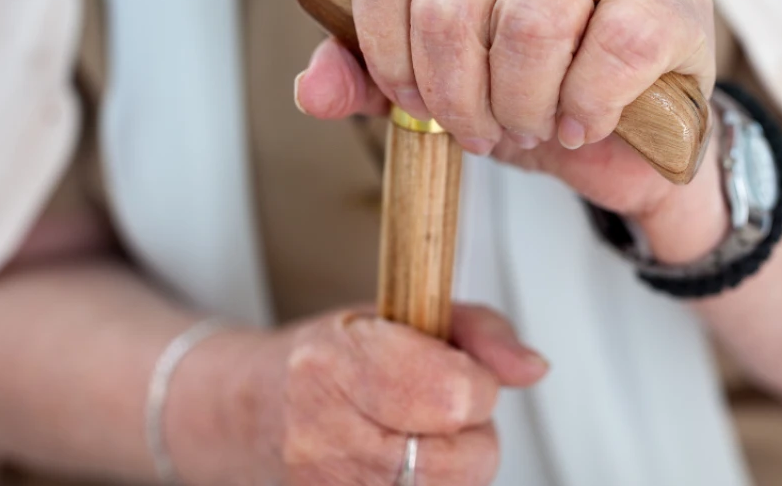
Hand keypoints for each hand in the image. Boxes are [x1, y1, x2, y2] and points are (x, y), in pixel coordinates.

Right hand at [167, 304, 547, 484]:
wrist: (251, 412)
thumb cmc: (327, 359)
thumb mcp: (399, 313)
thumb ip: (478, 331)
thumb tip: (530, 367)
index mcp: (337, 362)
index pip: (453, 394)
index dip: (476, 385)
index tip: (460, 374)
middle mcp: (323, 433)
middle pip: (460, 462)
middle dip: (470, 434)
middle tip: (438, 409)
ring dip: (452, 469)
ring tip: (417, 437)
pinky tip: (406, 467)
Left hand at [294, 0, 726, 261]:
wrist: (633, 144)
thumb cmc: (534, 101)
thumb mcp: (440, 98)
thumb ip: (371, 85)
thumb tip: (311, 88)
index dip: (384, 51)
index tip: (414, 103)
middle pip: (450, 0)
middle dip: (456, 95)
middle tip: (483, 131)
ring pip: (531, 18)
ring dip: (523, 103)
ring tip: (537, 126)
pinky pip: (612, 43)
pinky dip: (586, 104)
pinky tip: (585, 121)